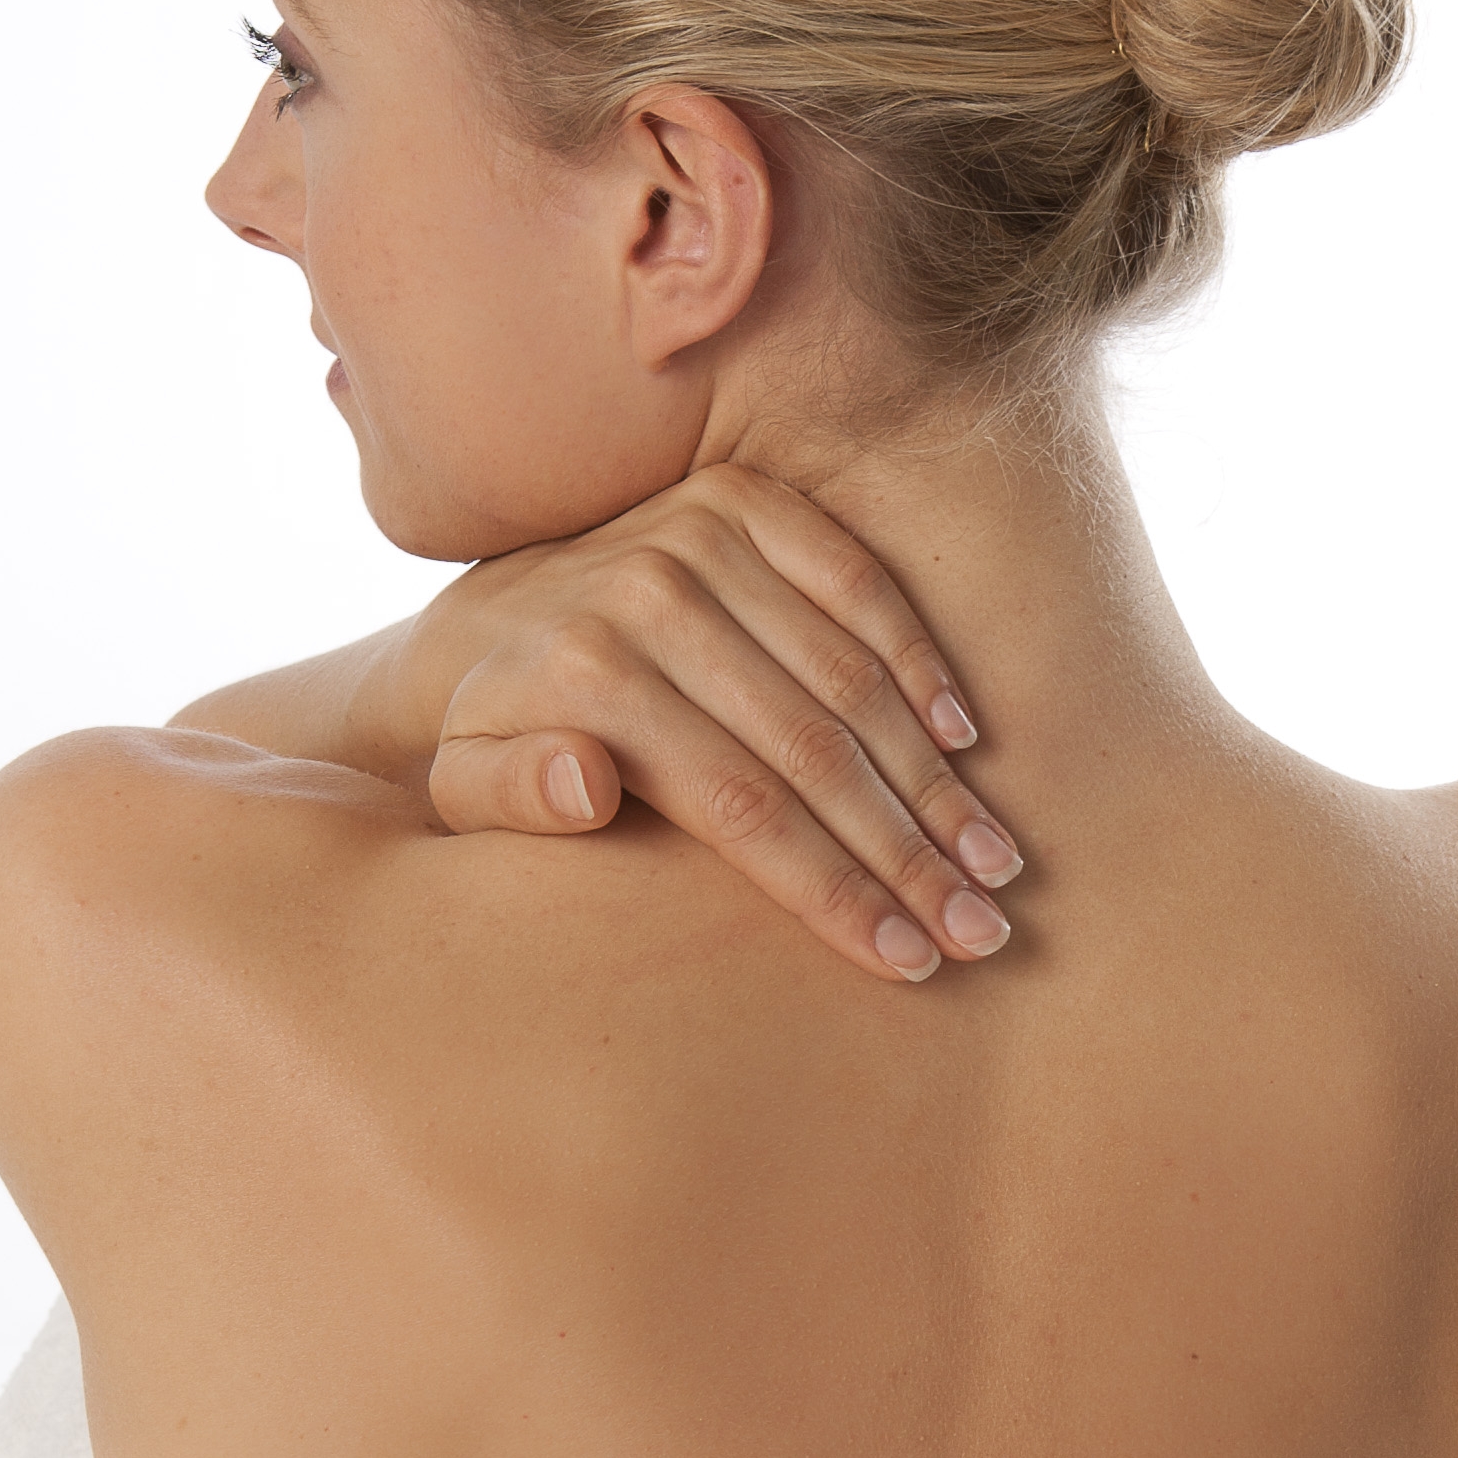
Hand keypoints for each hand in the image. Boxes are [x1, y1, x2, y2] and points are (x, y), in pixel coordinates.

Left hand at [394, 466, 1024, 985]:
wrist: (479, 616)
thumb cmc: (492, 737)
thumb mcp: (464, 789)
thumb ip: (510, 799)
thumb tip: (586, 786)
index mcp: (589, 677)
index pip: (742, 806)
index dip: (832, 890)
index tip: (906, 957)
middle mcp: (650, 595)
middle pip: (811, 748)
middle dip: (908, 852)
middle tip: (982, 928)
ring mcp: (698, 537)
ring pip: (848, 674)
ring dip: (933, 776)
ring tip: (994, 860)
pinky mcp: (739, 501)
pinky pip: (855, 579)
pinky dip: (917, 657)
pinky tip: (963, 741)